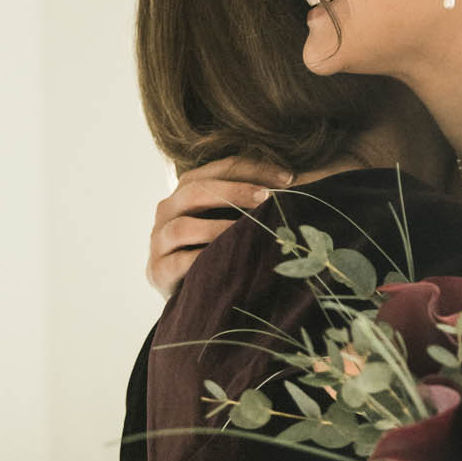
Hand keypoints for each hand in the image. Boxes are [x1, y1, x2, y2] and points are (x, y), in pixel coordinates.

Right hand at [146, 155, 292, 297]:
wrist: (192, 293)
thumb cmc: (220, 249)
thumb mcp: (235, 219)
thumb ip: (254, 201)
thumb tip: (303, 185)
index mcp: (188, 189)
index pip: (219, 168)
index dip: (254, 169)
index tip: (290, 179)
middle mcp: (168, 210)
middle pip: (196, 190)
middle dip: (235, 191)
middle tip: (268, 199)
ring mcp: (159, 241)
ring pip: (183, 226)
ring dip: (219, 227)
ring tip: (250, 231)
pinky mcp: (158, 270)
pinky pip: (180, 262)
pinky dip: (204, 260)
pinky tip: (229, 260)